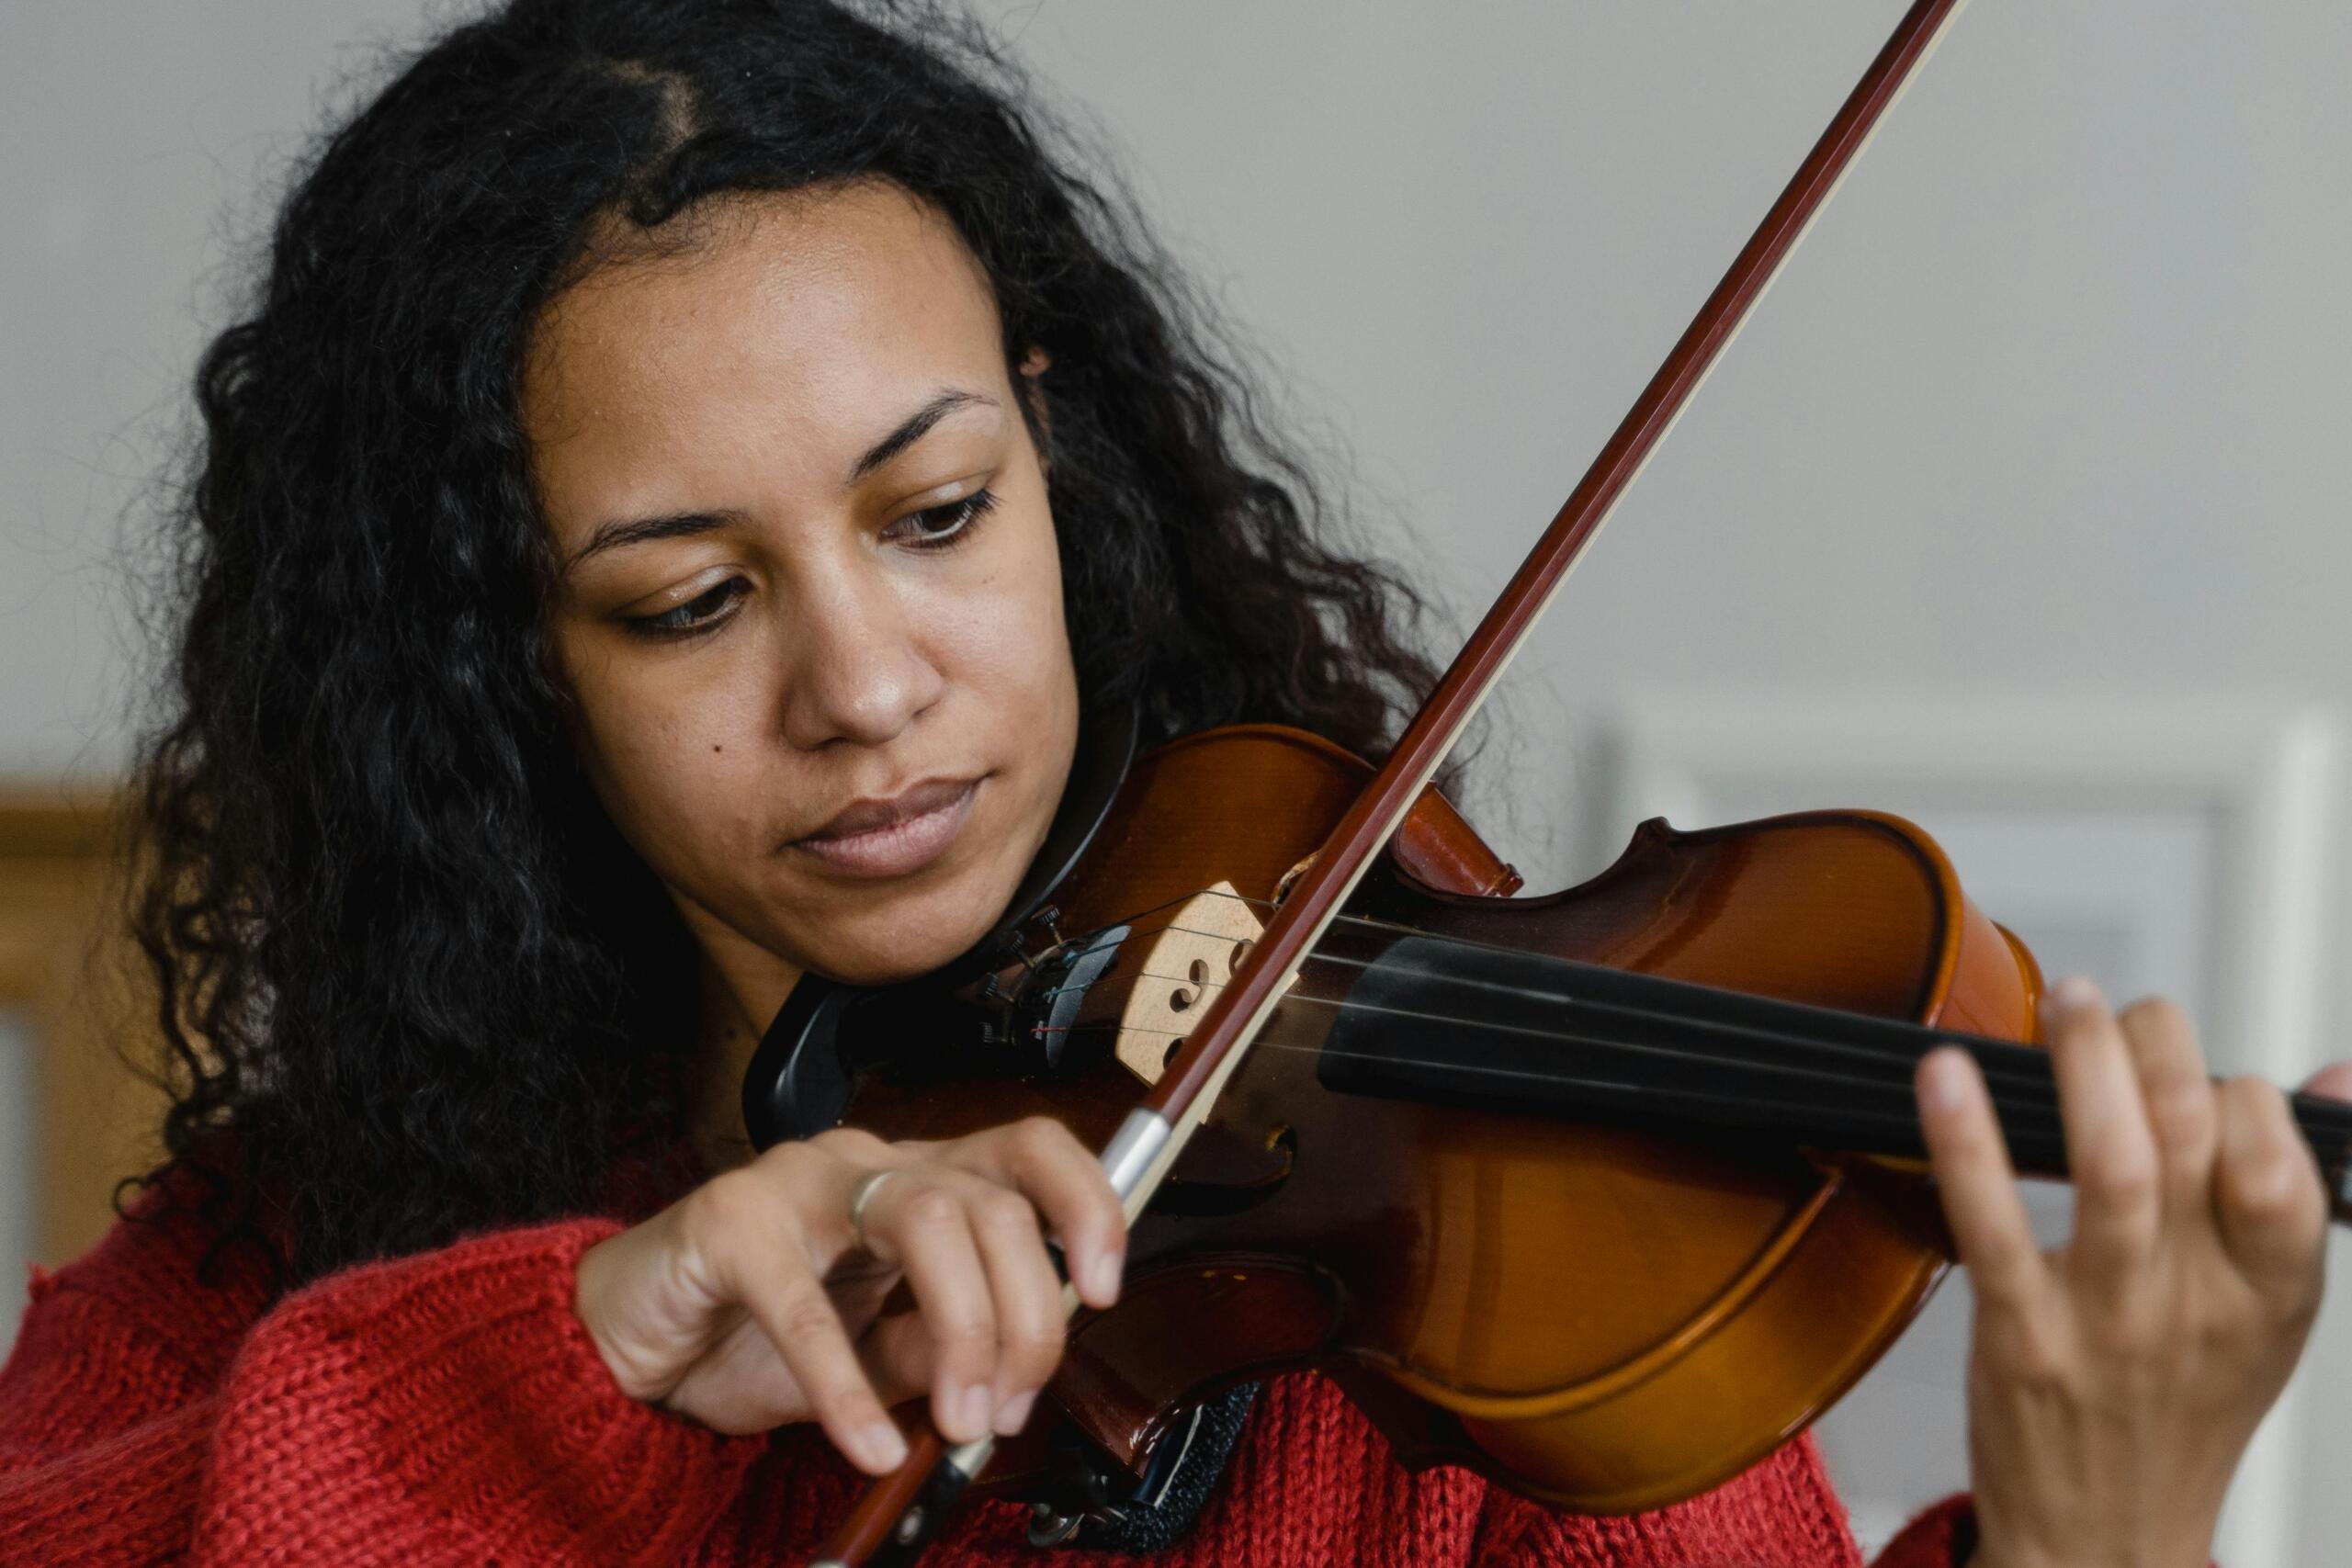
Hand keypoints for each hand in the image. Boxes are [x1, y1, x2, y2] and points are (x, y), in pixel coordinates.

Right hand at [572, 1117, 1125, 1474]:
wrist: (623, 1344)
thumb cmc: (751, 1338)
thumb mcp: (874, 1357)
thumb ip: (941, 1351)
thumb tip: (1012, 1379)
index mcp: (919, 1181)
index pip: (1028, 1150)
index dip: (1085, 1204)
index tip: (1105, 1290)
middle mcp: (869, 1163)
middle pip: (992, 1201)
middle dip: (1026, 1315)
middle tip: (1006, 1410)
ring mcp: (798, 1182)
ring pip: (929, 1216)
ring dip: (966, 1331)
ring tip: (957, 1423)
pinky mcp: (728, 1222)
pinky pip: (804, 1303)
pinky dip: (846, 1388)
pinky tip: (864, 1445)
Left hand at [1916, 978, 2347, 1567]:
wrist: (2106, 1542)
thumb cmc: (2180, 1407)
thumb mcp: (2269, 1314)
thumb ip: (2293, 1192)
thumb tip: (2327, 1078)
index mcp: (2269, 1291)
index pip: (2281, 1163)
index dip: (2240, 1092)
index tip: (2197, 1071)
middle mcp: (2198, 1301)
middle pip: (2194, 1142)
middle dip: (2159, 1048)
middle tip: (2118, 1005)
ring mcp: (2108, 1320)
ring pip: (2113, 1167)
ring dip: (2087, 1066)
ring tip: (2067, 999)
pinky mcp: (2020, 1338)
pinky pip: (1993, 1225)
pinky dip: (1967, 1141)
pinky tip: (1944, 1075)